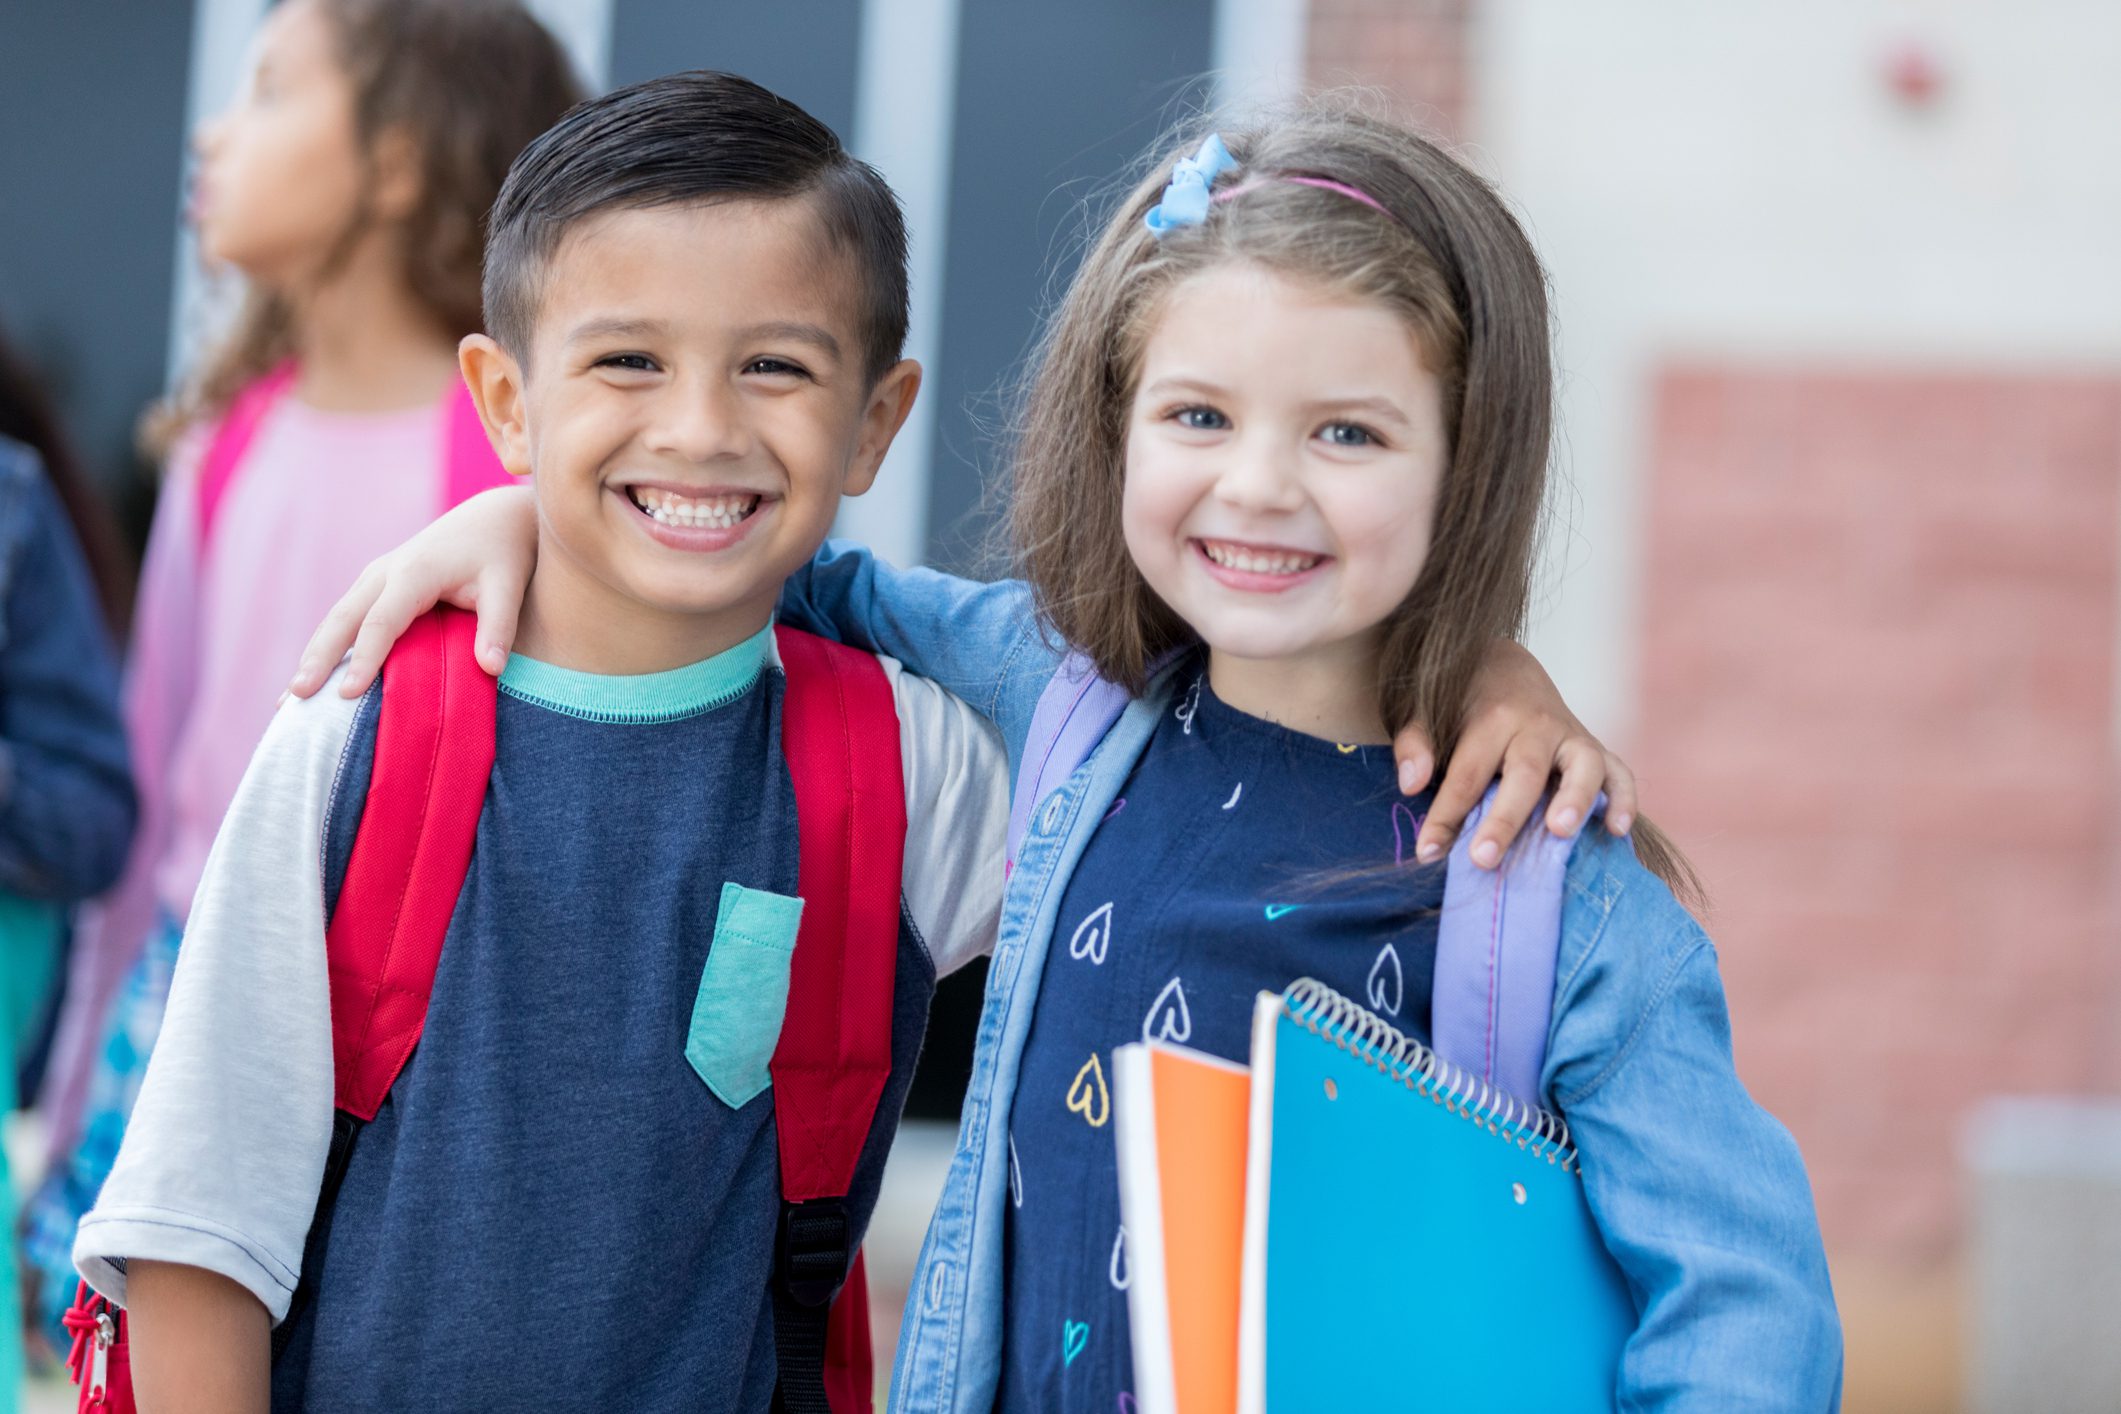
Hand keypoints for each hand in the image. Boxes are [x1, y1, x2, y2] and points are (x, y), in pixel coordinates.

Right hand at [287, 485, 537, 698]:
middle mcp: (385, 572)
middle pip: (343, 619)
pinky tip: (313, 676)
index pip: (382, 622)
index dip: (364, 658)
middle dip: (318, 658)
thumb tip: (492, 668)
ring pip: (336, 618)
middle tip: (296, 698)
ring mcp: (375, 578)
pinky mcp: (375, 586)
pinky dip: (325, 646)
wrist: (490, 519)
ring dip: (313, 655)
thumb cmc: (500, 554)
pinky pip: (345, 618)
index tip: (348, 695)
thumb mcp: (507, 586)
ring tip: (291, 698)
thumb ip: (499, 627)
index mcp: (414, 572)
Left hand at [1394, 640, 1636, 868]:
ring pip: (1583, 765)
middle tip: (1482, 859)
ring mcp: (1571, 736)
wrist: (1506, 665)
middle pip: (1524, 773)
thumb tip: (1412, 784)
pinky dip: (1624, 799)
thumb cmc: (1459, 701)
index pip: (1466, 772)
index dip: (1446, 815)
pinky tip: (1617, 830)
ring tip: (1559, 831)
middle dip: (1504, 818)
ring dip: (1576, 799)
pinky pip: (1620, 772)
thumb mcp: (1424, 710)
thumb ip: (1415, 744)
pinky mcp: (1595, 748)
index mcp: (1492, 716)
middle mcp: (1536, 724)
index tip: (1427, 851)